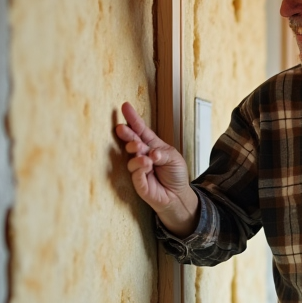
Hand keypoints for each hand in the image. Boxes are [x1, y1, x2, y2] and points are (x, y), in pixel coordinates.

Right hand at [115, 102, 198, 235]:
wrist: (178, 196)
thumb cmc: (176, 175)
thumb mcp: (174, 159)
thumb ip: (163, 154)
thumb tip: (151, 153)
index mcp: (153, 146)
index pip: (141, 131)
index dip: (133, 119)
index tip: (125, 107)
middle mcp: (143, 156)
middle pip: (132, 142)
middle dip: (128, 135)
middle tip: (122, 130)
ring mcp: (139, 168)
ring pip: (132, 158)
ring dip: (138, 155)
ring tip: (148, 159)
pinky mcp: (138, 182)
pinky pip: (135, 173)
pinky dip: (140, 168)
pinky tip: (147, 167)